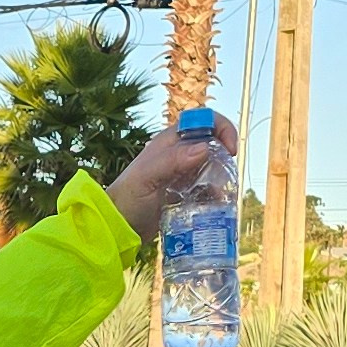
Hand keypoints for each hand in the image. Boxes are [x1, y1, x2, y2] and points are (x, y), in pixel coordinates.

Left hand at [105, 110, 235, 245]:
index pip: (203, 120)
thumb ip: (172, 160)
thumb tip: (205, 148)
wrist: (117, 226)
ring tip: (220, 195)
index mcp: (170, 141)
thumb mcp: (147, 177)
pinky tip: (213, 207)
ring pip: (213, 167)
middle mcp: (179, 153)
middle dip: (224, 158)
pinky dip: (215, 196)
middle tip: (226, 177)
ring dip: (222, 178)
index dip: (221, 128)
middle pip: (213, 144)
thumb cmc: (127, 198)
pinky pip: (208, 189)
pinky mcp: (185, 193)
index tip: (229, 150)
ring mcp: (183, 174)